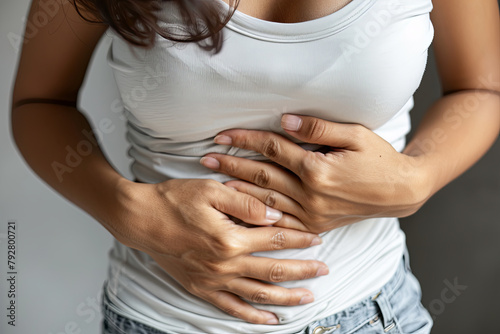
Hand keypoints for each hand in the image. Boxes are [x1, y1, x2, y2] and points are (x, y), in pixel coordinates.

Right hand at [112, 178, 328, 323]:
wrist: (141, 219)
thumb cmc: (174, 201)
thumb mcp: (211, 190)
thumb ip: (245, 202)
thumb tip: (274, 214)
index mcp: (229, 238)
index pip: (275, 239)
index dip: (299, 238)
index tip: (317, 238)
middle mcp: (224, 264)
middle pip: (273, 270)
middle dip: (302, 270)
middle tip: (324, 270)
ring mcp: (213, 280)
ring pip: (258, 294)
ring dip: (286, 297)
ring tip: (308, 297)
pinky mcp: (201, 289)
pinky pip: (232, 308)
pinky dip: (252, 317)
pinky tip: (270, 321)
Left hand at [200, 114, 429, 233]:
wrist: (399, 191)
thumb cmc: (379, 159)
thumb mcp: (354, 135)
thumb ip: (317, 129)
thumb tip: (284, 122)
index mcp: (317, 170)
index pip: (272, 149)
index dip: (245, 139)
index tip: (221, 135)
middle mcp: (311, 195)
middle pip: (262, 176)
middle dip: (231, 164)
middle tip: (206, 157)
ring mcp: (312, 214)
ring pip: (265, 201)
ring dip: (238, 189)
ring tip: (213, 181)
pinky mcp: (315, 224)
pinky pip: (280, 222)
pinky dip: (258, 216)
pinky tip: (240, 210)